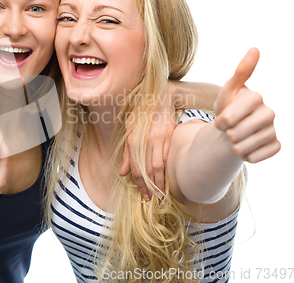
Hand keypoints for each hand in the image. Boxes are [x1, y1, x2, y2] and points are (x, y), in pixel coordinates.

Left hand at [120, 83, 175, 198]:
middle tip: (152, 198)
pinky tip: (168, 178)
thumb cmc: (141, 114)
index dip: (139, 183)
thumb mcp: (128, 130)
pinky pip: (169, 156)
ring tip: (161, 193)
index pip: (135, 168)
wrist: (160, 96)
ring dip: (160, 182)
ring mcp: (160, 137)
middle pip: (147, 170)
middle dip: (149, 186)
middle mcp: (145, 139)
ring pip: (160, 165)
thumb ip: (125, 153)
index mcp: (133, 139)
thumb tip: (121, 174)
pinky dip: (168, 169)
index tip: (143, 194)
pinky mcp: (171, 135)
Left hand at [214, 48, 279, 162]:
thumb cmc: (227, 109)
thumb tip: (255, 48)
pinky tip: (245, 148)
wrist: (229, 131)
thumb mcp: (227, 91)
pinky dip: (246, 156)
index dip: (225, 118)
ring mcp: (273, 130)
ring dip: (234, 146)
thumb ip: (240, 72)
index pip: (235, 114)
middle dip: (227, 133)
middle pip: (239, 131)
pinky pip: (257, 156)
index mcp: (256, 98)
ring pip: (246, 145)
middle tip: (227, 130)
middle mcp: (269, 113)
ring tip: (234, 139)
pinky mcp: (275, 146)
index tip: (220, 120)